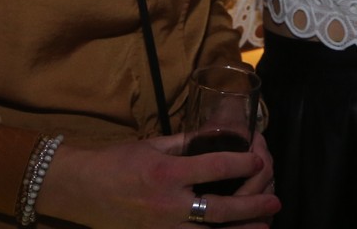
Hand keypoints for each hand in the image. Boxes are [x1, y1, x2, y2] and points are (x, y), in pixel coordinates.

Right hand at [39, 133, 278, 228]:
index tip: (259, 158)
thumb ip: (186, 143)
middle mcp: (168, 204)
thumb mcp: (152, 144)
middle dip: (253, 205)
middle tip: (275, 201)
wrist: (81, 188)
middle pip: (221, 209)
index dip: (242, 162)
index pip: (215, 167)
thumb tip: (216, 135)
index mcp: (168, 173)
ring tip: (264, 227)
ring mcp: (163, 228)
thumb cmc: (116, 161)